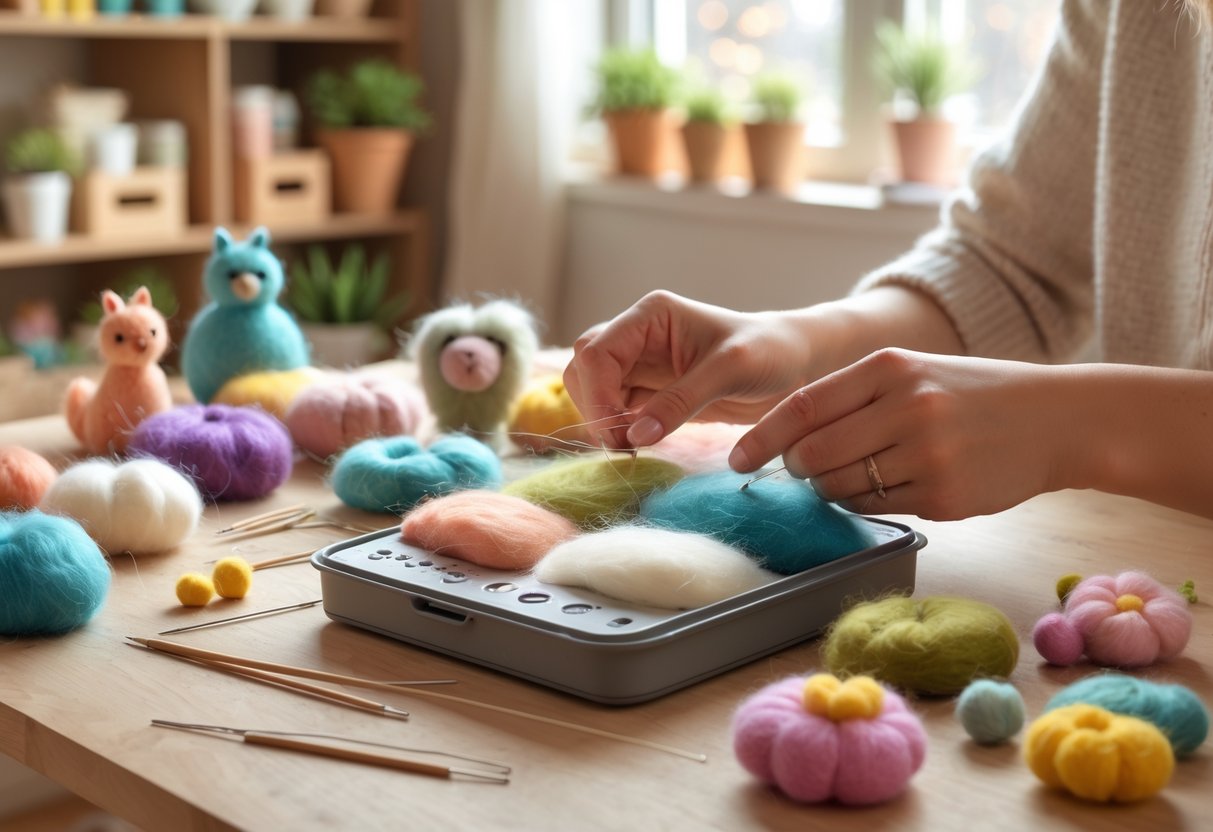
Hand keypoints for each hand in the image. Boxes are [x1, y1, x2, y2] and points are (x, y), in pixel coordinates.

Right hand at [563, 291, 812, 448]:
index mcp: (650, 315)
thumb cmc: (769, 353)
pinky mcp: (649, 391)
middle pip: (584, 369)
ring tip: (631, 447)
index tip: (615, 435)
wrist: (795, 364)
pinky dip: (617, 430)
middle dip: (594, 408)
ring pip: (593, 391)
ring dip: (602, 420)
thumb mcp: (730, 371)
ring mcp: (640, 364)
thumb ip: (681, 401)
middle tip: (622, 446)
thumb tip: (634, 435)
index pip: (596, 351)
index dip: (596, 394)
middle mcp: (637, 335)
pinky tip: (638, 445)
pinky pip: (614, 410)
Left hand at [728, 349, 1074, 519]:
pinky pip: (877, 509)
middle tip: (806, 468)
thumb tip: (787, 439)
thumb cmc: (972, 394)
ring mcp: (926, 456)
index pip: (802, 406)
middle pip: (812, 455)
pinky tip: (894, 484)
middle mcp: (906, 409)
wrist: (1056, 419)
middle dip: (797, 468)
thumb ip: (851, 398)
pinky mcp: (944, 497)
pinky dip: (869, 502)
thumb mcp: (912, 372)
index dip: (761, 437)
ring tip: (862, 472)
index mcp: (890, 369)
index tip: (736, 458)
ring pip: (840, 488)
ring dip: (832, 488)